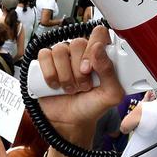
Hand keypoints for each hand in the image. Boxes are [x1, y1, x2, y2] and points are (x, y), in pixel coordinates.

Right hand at [36, 25, 124, 141]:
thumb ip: (110, 72)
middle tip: (83, 86)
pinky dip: (50, 74)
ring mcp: (62, 56)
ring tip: (70, 89)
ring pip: (60, 50)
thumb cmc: (91, 106)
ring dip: (65, 75)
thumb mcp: (110, 95)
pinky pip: (45, 56)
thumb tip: (98, 48)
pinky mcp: (45, 62)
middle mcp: (80, 52)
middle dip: (79, 70)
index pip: (99, 33)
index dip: (94, 48)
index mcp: (99, 54)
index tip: (91, 69)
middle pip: (77, 43)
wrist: (69, 122)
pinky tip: (55, 85)